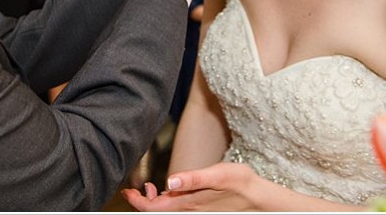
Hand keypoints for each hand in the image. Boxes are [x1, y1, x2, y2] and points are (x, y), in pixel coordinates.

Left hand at [122, 162, 263, 210]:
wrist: (258, 197)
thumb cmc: (240, 184)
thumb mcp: (217, 175)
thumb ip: (193, 178)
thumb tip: (170, 181)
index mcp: (188, 203)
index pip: (154, 208)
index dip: (138, 202)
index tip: (127, 192)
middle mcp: (189, 211)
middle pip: (158, 211)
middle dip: (143, 202)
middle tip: (136, 189)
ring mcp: (195, 211)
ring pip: (167, 210)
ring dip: (155, 202)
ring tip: (149, 188)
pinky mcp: (200, 209)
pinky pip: (177, 209)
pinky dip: (168, 201)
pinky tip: (170, 191)